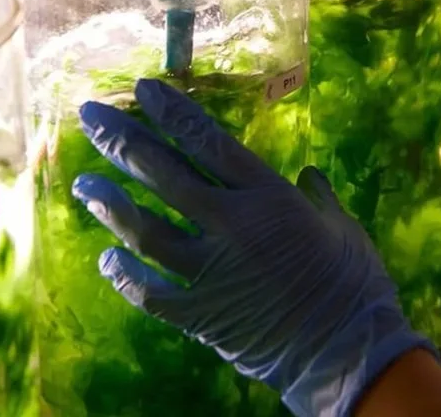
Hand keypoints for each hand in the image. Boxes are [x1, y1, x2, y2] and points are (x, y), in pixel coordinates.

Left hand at [73, 78, 432, 416]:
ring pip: (146, 229)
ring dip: (111, 203)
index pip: (208, 141)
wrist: (348, 352)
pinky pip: (149, 292)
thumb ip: (318, 197)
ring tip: (84, 183)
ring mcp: (211, 271)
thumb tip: (308, 177)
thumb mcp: (342, 225)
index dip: (172, 113)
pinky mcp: (200, 315)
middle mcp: (232, 225)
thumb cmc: (356, 284)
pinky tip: (106, 257)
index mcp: (268, 196)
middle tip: (90, 116)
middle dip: (123, 141)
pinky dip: (124, 274)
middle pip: (165, 174)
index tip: (142, 89)